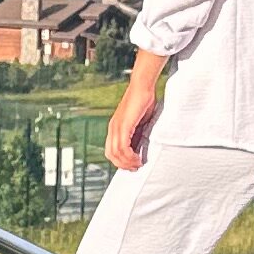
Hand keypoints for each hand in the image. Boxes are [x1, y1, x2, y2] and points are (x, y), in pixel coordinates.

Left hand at [107, 51, 165, 173]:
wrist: (142, 85)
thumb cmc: (143, 100)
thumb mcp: (140, 122)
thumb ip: (138, 134)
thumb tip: (141, 147)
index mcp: (115, 127)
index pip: (110, 151)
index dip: (120, 161)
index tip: (131, 165)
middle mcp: (113, 128)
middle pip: (111, 155)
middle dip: (123, 165)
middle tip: (135, 168)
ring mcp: (116, 126)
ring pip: (116, 153)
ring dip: (128, 162)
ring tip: (138, 164)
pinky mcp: (123, 125)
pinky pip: (122, 147)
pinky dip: (130, 156)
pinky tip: (138, 158)